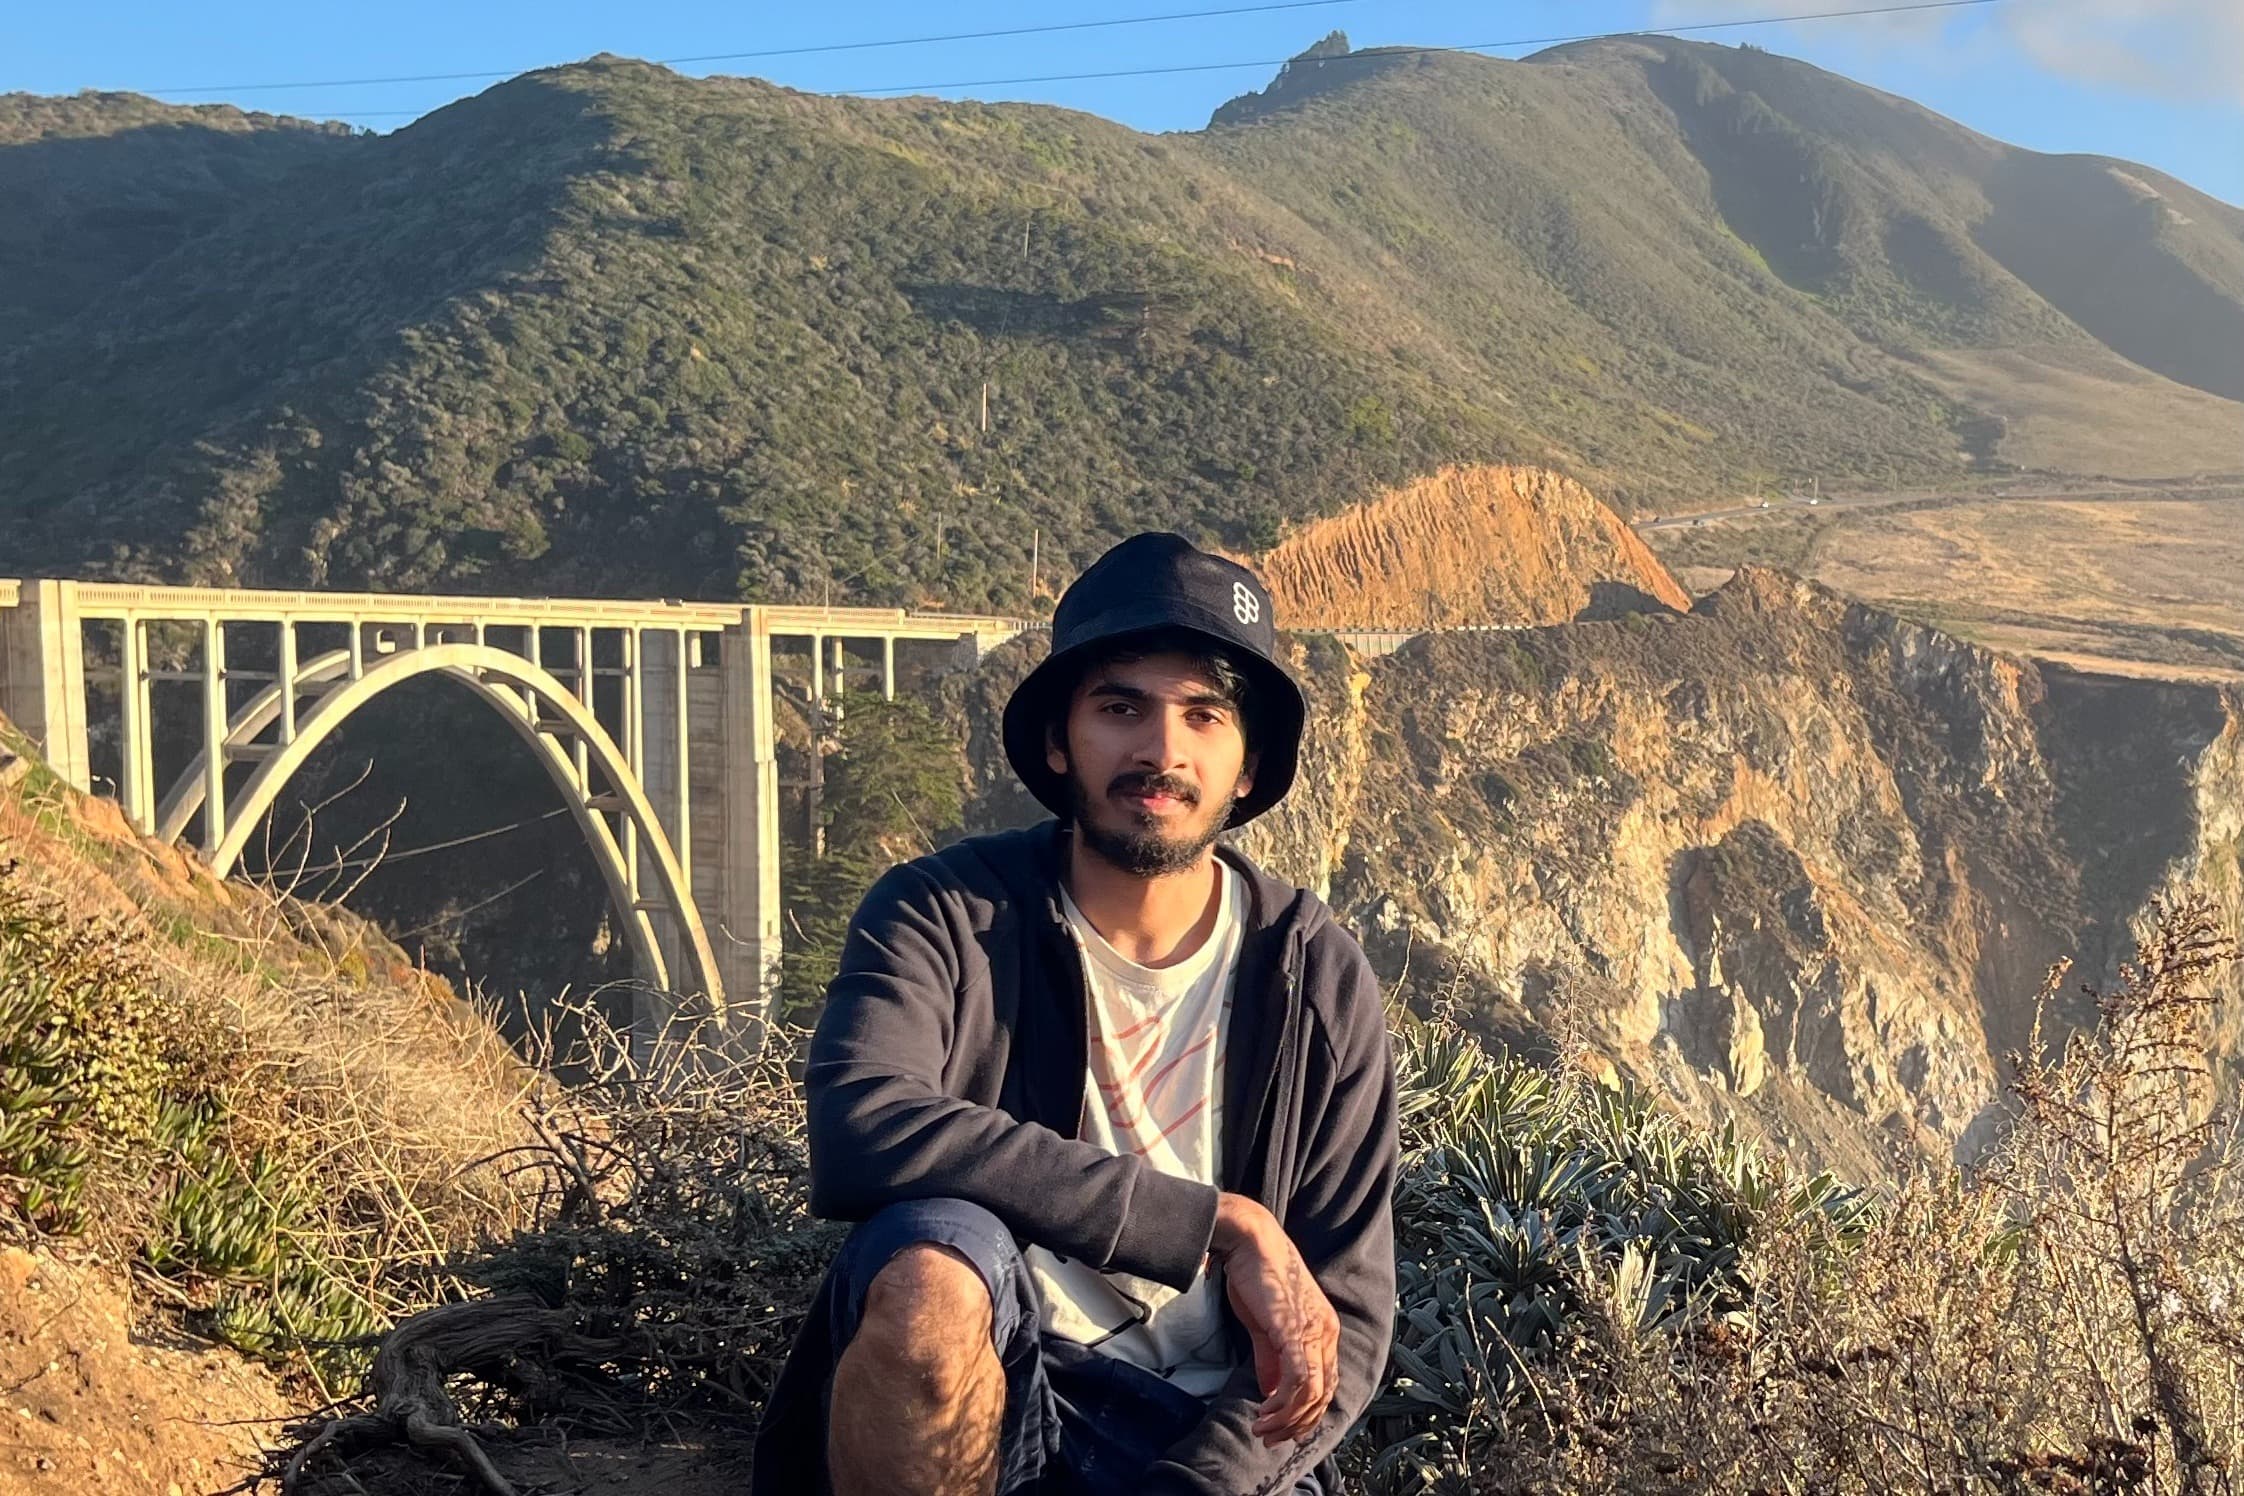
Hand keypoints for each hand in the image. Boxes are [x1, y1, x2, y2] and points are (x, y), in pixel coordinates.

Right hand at [1209, 1193, 1339, 1447]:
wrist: (1250, 1241)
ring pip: (1313, 1394)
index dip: (1306, 1413)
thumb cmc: (1255, 1276)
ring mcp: (1314, 1332)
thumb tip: (1270, 1392)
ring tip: (1262, 1428)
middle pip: (1323, 1395)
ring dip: (1287, 1419)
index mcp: (1323, 1330)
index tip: (1280, 1429)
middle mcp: (1326, 1333)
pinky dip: (1283, 1403)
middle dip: (1297, 1424)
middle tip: (1270, 1438)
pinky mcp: (1296, 1331)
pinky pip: (1299, 1380)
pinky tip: (1265, 1411)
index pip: (1325, 1384)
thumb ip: (1271, 1359)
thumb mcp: (1264, 1325)